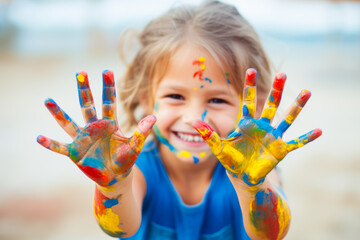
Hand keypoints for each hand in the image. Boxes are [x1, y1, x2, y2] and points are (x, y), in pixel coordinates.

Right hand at [37, 70, 155, 186]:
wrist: (116, 178)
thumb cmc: (125, 160)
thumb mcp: (135, 146)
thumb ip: (142, 132)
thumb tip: (154, 117)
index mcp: (110, 124)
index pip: (109, 102)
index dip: (108, 87)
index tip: (107, 70)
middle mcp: (94, 127)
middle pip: (88, 106)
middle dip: (84, 90)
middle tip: (80, 72)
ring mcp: (83, 139)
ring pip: (69, 123)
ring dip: (58, 113)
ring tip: (48, 100)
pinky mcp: (75, 152)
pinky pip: (61, 147)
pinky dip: (51, 144)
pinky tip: (39, 138)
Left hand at [193, 68, 321, 185]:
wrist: (242, 176)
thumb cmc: (231, 160)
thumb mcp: (218, 147)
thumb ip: (208, 134)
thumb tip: (191, 123)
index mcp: (246, 123)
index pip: (248, 101)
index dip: (249, 87)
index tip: (250, 70)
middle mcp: (262, 126)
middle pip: (270, 105)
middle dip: (275, 90)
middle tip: (282, 73)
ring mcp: (272, 137)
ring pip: (286, 118)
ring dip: (296, 107)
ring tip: (308, 92)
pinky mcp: (280, 150)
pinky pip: (296, 143)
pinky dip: (307, 138)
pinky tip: (319, 131)